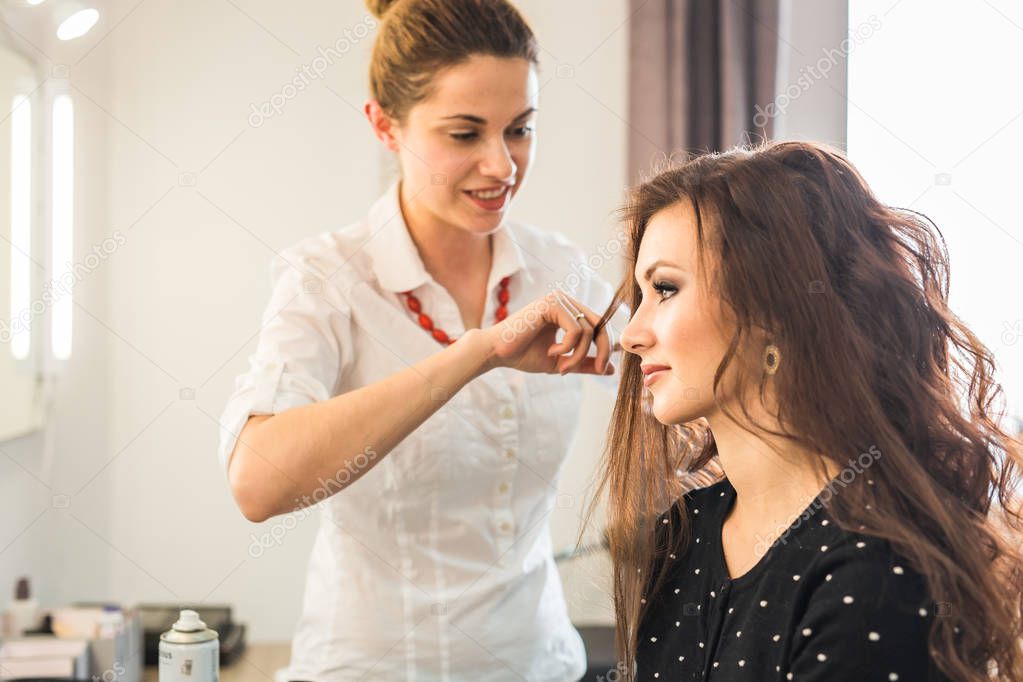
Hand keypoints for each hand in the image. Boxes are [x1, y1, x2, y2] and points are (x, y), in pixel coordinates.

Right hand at [481, 289, 615, 375]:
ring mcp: (558, 299)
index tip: (603, 368)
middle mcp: (565, 301)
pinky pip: (575, 329)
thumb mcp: (561, 361)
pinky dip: (567, 347)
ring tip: (562, 367)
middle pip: (600, 324)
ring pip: (588, 329)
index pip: (598, 326)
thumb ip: (584, 363)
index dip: (605, 346)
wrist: (496, 352)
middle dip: (603, 349)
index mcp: (567, 311)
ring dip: (578, 354)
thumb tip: (611, 369)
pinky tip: (551, 352)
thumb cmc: (523, 355)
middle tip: (600, 369)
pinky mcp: (552, 303)